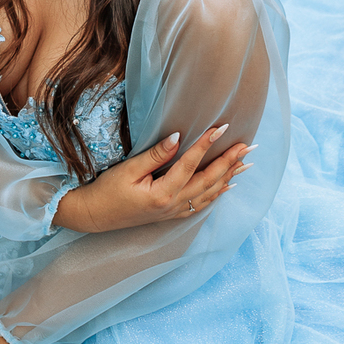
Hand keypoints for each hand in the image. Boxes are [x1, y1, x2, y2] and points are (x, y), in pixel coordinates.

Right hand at [55, 125, 251, 233]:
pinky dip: (217, 193)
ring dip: (229, 176)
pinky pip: (202, 203)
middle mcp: (174, 205)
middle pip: (209, 180)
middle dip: (230, 161)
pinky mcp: (171, 214)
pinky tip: (227, 185)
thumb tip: (178, 137)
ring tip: (246, 163)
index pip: (191, 163)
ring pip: (209, 193)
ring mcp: (174, 212)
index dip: (207, 144)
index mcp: (163, 193)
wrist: (94, 216)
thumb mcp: (129, 170)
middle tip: (248, 146)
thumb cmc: (107, 191)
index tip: (223, 127)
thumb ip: (155, 154)